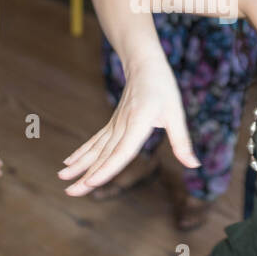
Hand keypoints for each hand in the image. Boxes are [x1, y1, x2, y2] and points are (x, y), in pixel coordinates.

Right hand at [56, 51, 199, 194]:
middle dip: (86, 175)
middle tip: (70, 192)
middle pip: (103, 154)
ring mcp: (114, 125)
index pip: (122, 151)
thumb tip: (194, 164)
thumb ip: (182, 141)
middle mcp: (122, 125)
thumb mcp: (176, 113)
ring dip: (79, 165)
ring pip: (95, 149)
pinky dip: (81, 153)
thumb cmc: (163, 88)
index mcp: (138, 122)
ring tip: (62, 179)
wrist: (144, 63)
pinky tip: (69, 163)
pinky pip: (94, 141)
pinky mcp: (112, 124)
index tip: (92, 182)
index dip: (107, 168)